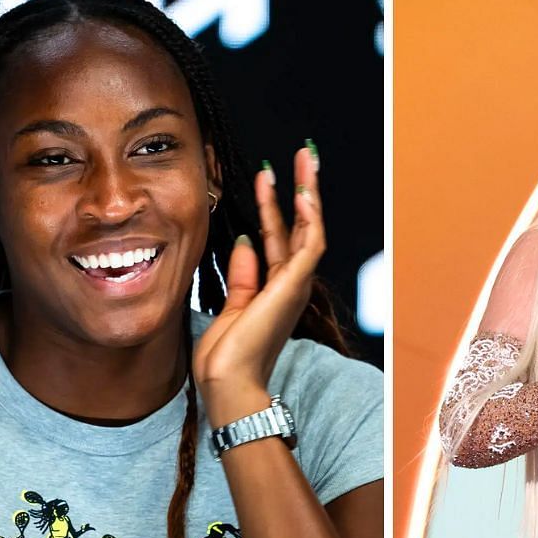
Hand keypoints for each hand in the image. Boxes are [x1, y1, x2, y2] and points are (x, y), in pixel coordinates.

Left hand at [194, 145, 324, 425]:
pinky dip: (308, 217)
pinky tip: (302, 193)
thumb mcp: (230, 308)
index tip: (268, 177)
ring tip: (305, 159)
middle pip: (301, 227)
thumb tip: (245, 243)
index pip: (280, 238)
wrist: (228, 383)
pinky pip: (308, 245)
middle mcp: (291, 285)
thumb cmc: (227, 358)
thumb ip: (242, 276)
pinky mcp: (293, 287)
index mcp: (276, 290)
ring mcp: (295, 285)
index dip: (275, 207)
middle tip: (303, 155)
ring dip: (308, 192)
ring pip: (310, 228)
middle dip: (301, 189)